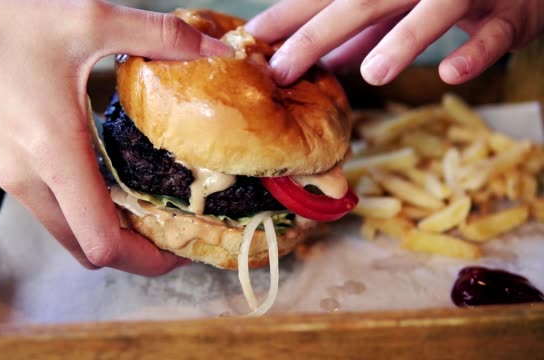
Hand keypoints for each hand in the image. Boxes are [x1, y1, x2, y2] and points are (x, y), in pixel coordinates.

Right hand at [0, 0, 231, 274]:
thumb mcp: (90, 19)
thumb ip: (159, 35)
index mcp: (54, 153)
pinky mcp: (2, 163)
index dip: (147, 259)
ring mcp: (10, 174)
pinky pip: (48, 208)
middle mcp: (28, 177)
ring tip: (147, 210)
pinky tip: (108, 182)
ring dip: (106, 232)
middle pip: (84, 249)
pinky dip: (82, 210)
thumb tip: (213, 49)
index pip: (102, 242)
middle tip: (171, 233)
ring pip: (64, 231)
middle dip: (132, 254)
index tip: (180, 250)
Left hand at [246, 0, 543, 85]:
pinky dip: (474, 53)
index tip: (254, 37)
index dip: (291, 14)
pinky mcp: (510, 14)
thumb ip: (366, 31)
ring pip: (433, 11)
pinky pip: (493, 35)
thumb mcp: (401, 8)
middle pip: (364, 1)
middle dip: (319, 34)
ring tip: (371, 74)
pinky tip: (451, 72)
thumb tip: (327, 63)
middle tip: (283, 69)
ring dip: (403, 40)